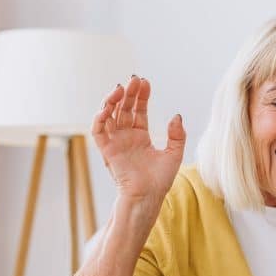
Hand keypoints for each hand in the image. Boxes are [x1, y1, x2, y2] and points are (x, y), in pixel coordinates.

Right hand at [91, 76, 185, 206]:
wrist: (148, 196)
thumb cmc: (160, 180)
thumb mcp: (174, 154)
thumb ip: (177, 135)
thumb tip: (176, 115)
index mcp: (140, 136)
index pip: (138, 110)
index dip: (141, 96)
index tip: (145, 82)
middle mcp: (126, 136)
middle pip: (124, 108)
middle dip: (128, 93)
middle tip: (134, 79)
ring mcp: (115, 142)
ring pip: (109, 115)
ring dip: (112, 100)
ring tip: (120, 88)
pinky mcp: (107, 150)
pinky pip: (98, 131)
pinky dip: (99, 118)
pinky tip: (107, 107)